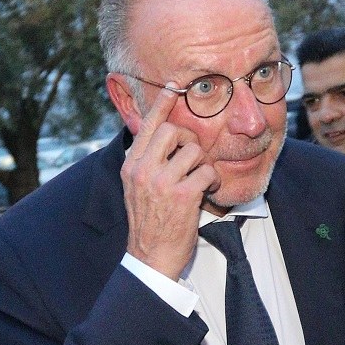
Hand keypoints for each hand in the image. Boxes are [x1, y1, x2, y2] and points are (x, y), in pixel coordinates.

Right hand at [122, 86, 218, 279]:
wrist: (150, 258)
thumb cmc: (149, 224)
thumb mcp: (137, 189)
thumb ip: (146, 163)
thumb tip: (160, 139)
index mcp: (131, 166)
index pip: (147, 125)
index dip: (162, 104)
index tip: (173, 86)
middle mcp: (143, 170)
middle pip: (172, 131)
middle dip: (189, 140)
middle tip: (192, 157)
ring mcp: (162, 182)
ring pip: (194, 151)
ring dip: (203, 164)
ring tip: (200, 180)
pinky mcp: (183, 195)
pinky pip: (206, 171)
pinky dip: (212, 180)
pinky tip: (207, 191)